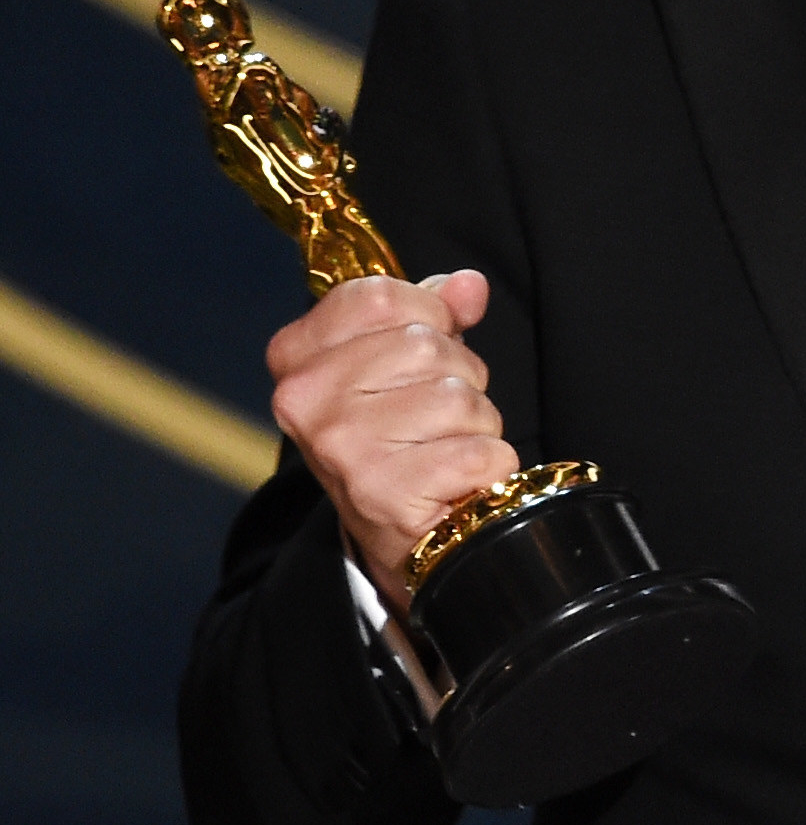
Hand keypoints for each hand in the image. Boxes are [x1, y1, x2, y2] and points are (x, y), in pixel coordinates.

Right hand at [268, 268, 517, 616]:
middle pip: (426, 345)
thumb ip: (433, 314)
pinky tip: (458, 483)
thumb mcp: (401, 365)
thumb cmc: (401, 438)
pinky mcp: (386, 493)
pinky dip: (488, 465)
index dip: (427, 315)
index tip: (425, 349)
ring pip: (459, 397)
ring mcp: (342, 448)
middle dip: (458, 376)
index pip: (380, 297)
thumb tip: (469, 286)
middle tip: (437, 417)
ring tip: (446, 449)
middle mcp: (307, 401)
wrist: (400, 538)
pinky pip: (478, 451)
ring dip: (476, 423)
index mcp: (297, 358)